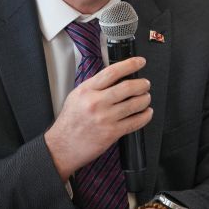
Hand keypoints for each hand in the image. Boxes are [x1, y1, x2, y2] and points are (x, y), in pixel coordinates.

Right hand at [45, 56, 151, 179]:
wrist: (62, 146)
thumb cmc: (69, 122)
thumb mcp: (76, 96)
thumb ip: (94, 87)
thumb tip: (115, 78)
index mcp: (86, 90)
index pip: (112, 72)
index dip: (129, 65)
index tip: (139, 62)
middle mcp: (96, 103)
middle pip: (127, 87)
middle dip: (142, 84)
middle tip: (145, 84)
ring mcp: (105, 118)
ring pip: (134, 104)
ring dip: (145, 99)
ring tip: (146, 97)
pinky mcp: (112, 132)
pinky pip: (135, 122)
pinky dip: (144, 116)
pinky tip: (146, 113)